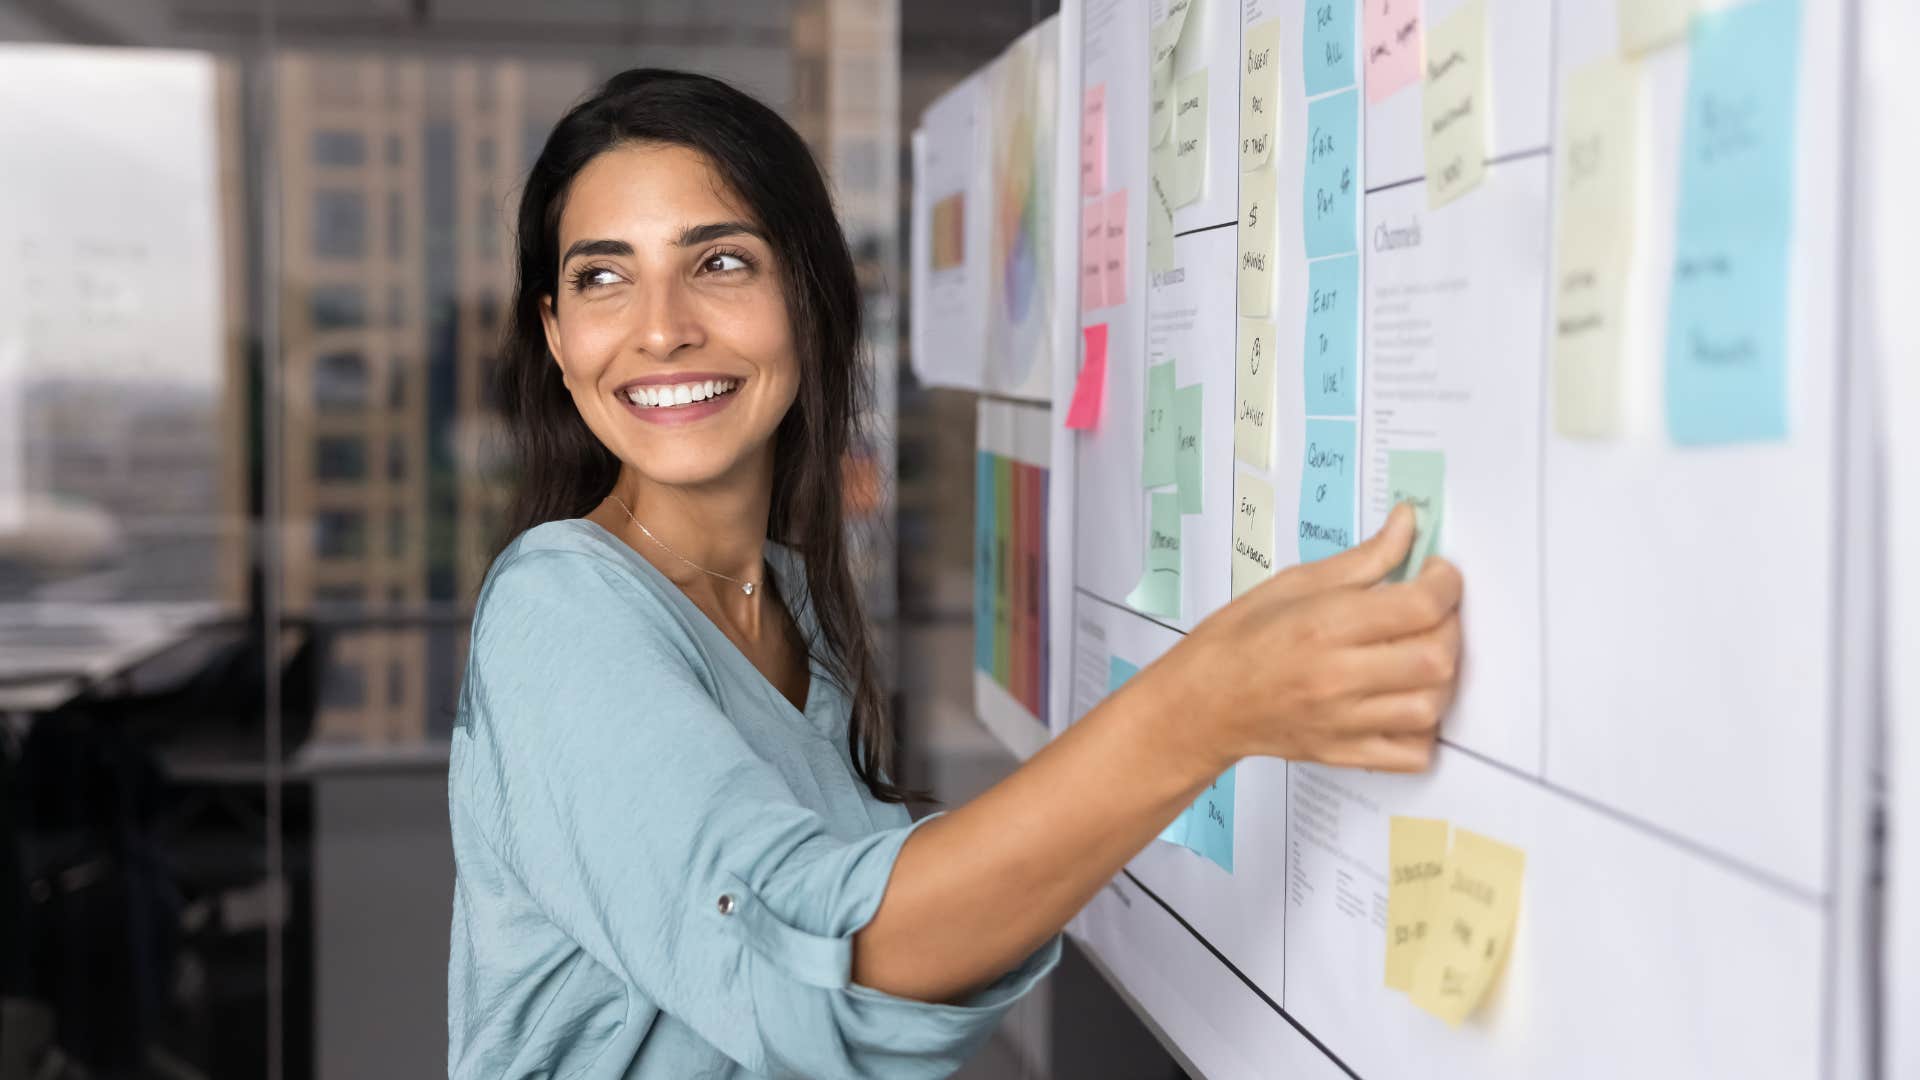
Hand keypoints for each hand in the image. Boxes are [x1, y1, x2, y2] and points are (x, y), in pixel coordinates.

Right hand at [1151, 503, 1463, 773]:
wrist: (1202, 703)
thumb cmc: (1238, 640)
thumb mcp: (1294, 584)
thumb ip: (1362, 560)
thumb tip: (1407, 526)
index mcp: (1324, 625)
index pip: (1420, 605)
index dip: (1445, 583)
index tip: (1437, 574)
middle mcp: (1338, 676)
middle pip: (1436, 657)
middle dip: (1450, 626)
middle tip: (1432, 612)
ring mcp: (1344, 721)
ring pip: (1431, 707)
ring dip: (1440, 677)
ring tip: (1419, 654)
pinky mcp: (1345, 753)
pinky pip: (1412, 754)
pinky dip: (1425, 730)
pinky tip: (1407, 700)